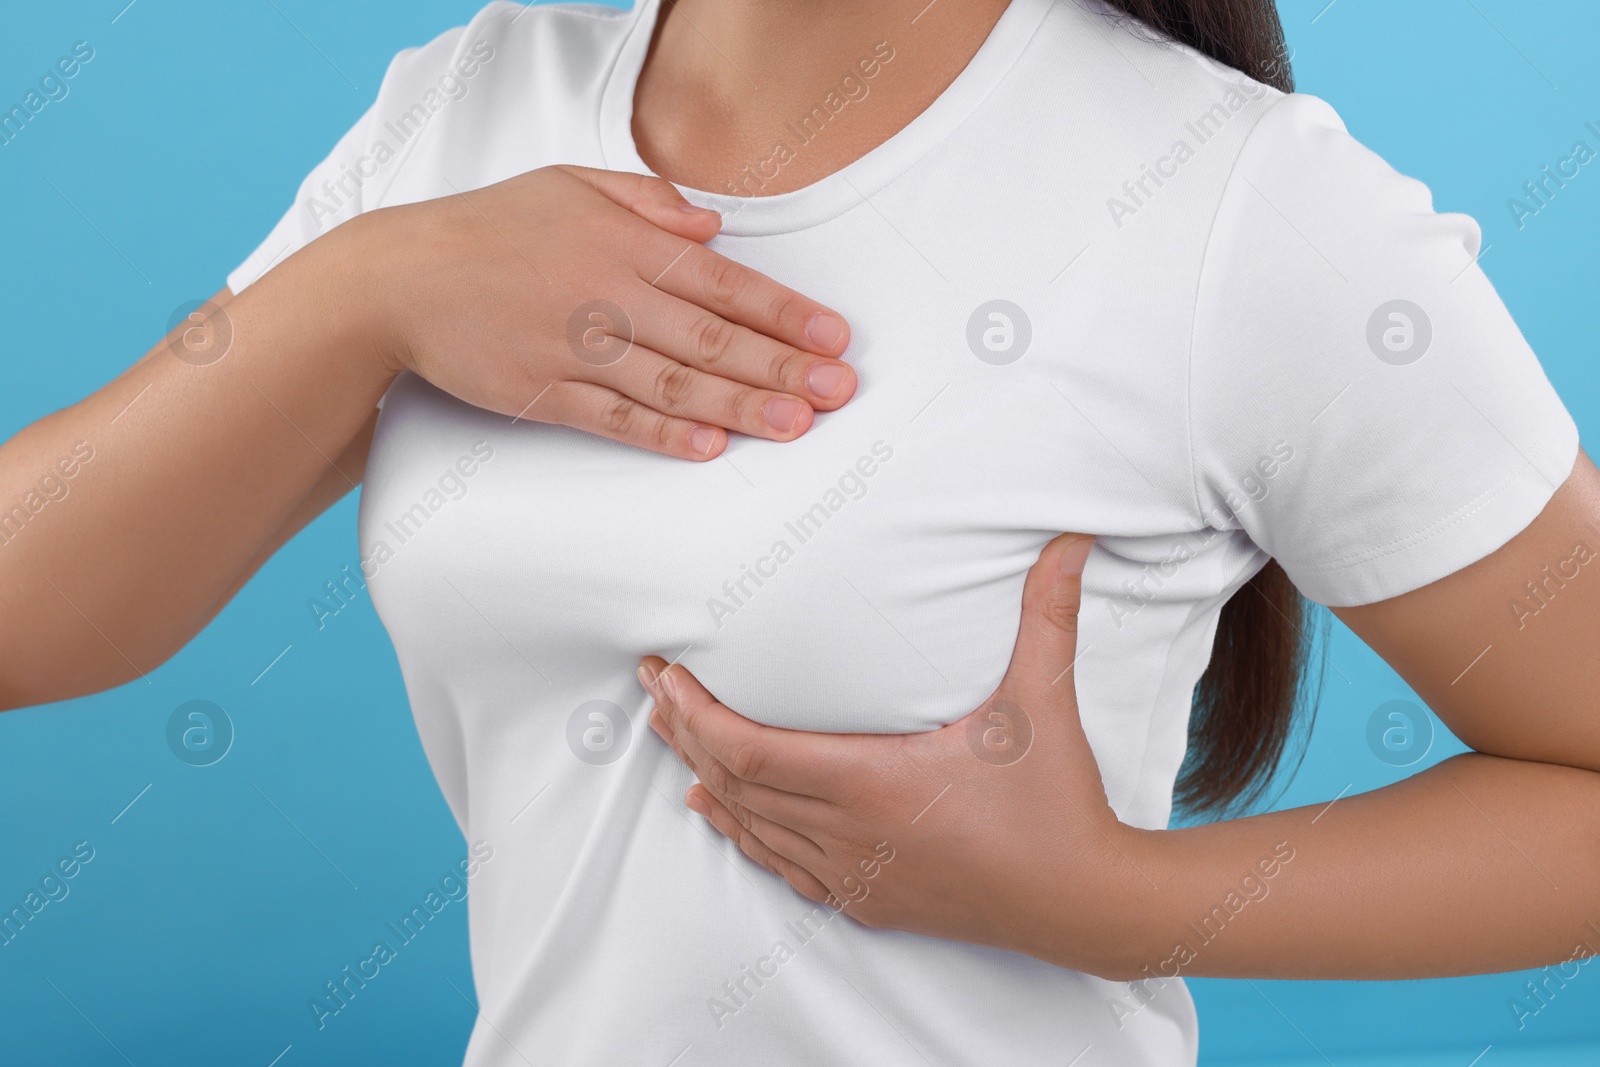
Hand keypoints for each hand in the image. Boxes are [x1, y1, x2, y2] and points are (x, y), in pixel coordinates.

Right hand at [348, 165, 854, 458]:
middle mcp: (609, 295)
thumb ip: (646, 202)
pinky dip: (660, 432)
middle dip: (783, 366)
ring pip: (673, 382)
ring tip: (795, 425)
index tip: (832, 336)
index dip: (784, 312)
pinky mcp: (543, 391)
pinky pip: (612, 416)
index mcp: (624, 244)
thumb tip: (712, 228)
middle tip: (839, 391)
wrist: (399, 277)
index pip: (723, 282)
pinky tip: (707, 446)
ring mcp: (575, 347)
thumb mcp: (570, 185)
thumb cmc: (491, 228)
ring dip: (739, 406)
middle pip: (711, 338)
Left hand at [640, 534, 1150, 974]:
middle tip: (653, 688)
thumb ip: (1048, 615)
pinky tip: (719, 814)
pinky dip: (740, 832)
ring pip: (750, 826)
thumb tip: (1068, 540)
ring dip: (704, 777)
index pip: (750, 749)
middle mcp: (850, 833)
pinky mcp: (869, 900)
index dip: (696, 714)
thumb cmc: (1056, 805)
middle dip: (684, 732)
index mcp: (873, 781)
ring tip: (670, 736)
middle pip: (735, 782)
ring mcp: (855, 873)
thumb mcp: (1042, 703)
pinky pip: (781, 866)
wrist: (1083, 903)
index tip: (665, 677)